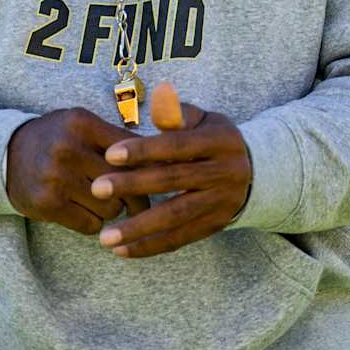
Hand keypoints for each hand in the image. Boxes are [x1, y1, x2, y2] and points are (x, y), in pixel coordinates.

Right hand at [6, 108, 151, 235]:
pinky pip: (91, 224)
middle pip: (125, 181)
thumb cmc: (57, 139)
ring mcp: (56, 177)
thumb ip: (118, 138)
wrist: (5, 155)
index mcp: (82, 123)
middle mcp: (68, 148)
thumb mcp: (82, 125)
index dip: (150, 167)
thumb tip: (165, 162)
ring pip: (111, 207)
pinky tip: (85, 212)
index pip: (132, 149)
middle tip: (140, 201)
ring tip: (103, 202)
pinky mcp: (47, 203)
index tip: (160, 178)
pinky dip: (94, 223)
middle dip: (136, 195)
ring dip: (112, 210)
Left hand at [87, 82, 253, 258]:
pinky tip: (122, 251)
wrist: (252, 170)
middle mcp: (225, 173)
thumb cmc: (212, 138)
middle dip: (133, 186)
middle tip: (97, 189)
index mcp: (219, 141)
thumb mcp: (202, 119)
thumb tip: (160, 98)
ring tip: (105, 237)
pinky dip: (151, 246)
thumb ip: (177, 113)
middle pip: (174, 181)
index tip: (110, 154)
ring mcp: (221, 203)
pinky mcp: (215, 226)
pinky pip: (180, 239)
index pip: (178, 146)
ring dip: (139, 229)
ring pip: (176, 217)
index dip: (144, 150)